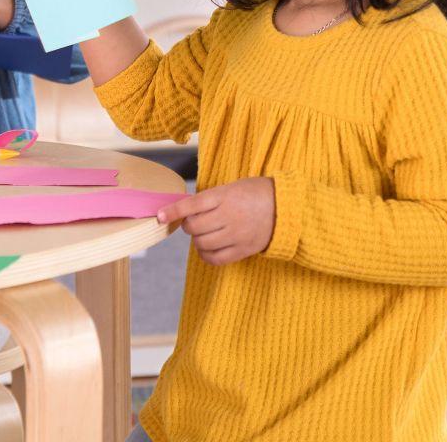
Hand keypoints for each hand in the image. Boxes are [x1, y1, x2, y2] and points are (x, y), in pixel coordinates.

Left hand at [157, 177, 275, 265]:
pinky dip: (206, 255)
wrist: (287, 208)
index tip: (159, 216)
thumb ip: (211, 198)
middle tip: (194, 221)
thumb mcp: (232, 187)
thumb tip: (186, 210)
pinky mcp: (243, 250)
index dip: (173, 211)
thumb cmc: (257, 192)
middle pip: (193, 227)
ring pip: (202, 243)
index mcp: (224, 196)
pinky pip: (215, 259)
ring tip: (204, 233)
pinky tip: (208, 248)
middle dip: (188, 225)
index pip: (191, 205)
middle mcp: (228, 216)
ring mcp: (236, 235)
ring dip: (197, 239)